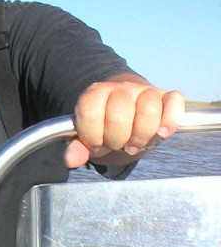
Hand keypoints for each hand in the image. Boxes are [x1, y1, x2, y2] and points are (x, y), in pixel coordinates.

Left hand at [64, 76, 185, 168]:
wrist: (128, 110)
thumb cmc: (105, 126)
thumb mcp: (88, 136)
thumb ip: (77, 146)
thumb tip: (71, 159)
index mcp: (96, 93)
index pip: (90, 112)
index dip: (92, 135)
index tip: (95, 143)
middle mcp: (121, 88)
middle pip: (118, 116)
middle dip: (116, 140)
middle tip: (116, 144)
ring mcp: (145, 91)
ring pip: (148, 111)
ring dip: (141, 136)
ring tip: (135, 143)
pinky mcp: (167, 97)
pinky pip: (175, 102)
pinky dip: (170, 120)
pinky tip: (162, 133)